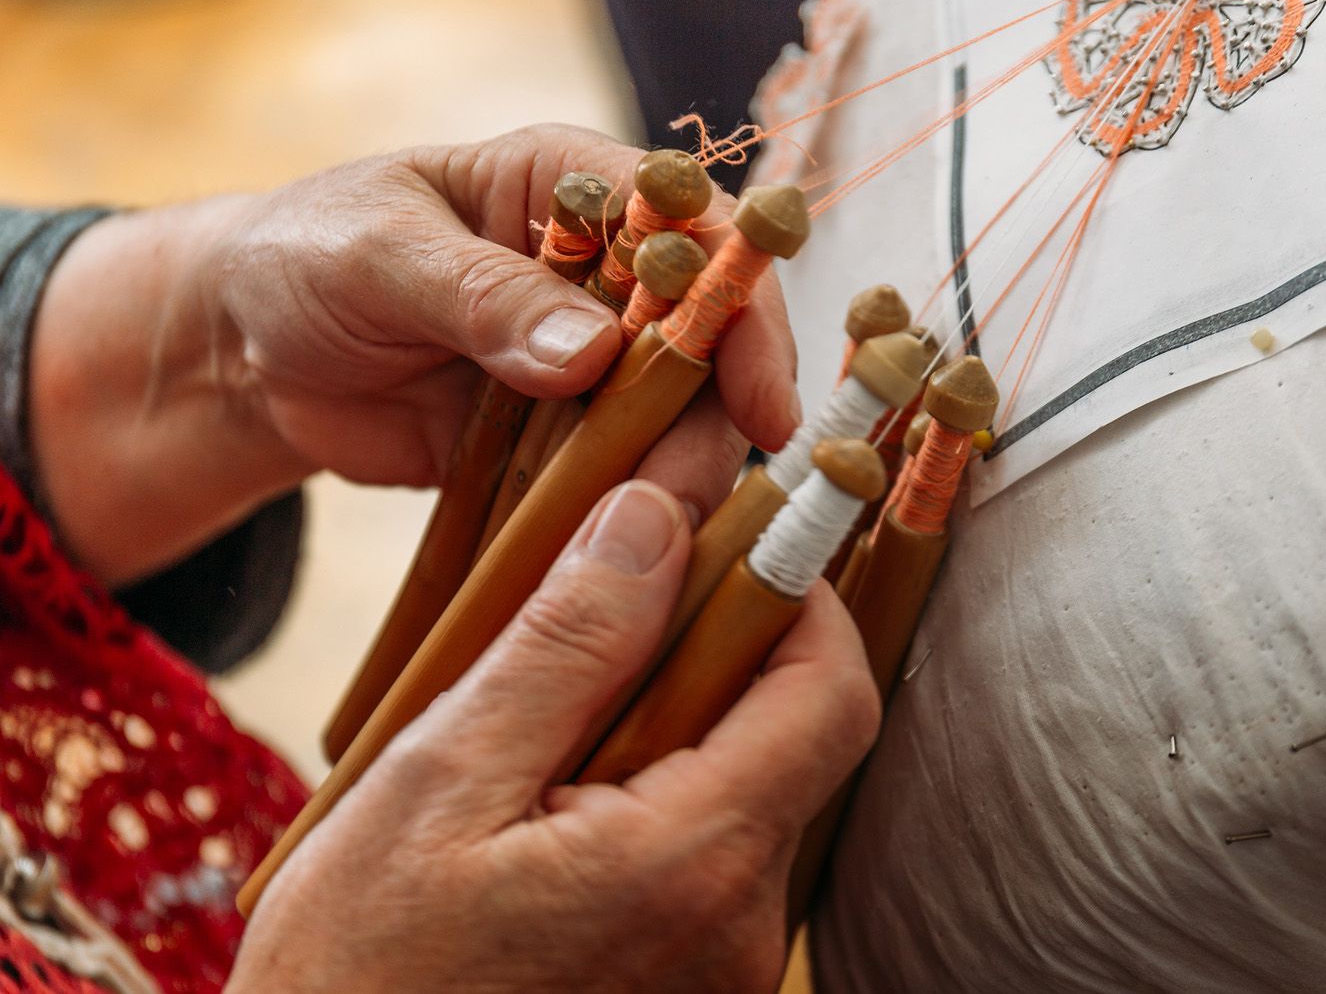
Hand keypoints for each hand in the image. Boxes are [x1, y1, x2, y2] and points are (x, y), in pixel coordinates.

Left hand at [32, 125, 800, 581]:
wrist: (244, 354)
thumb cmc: (304, 258)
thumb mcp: (376, 253)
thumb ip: (481, 294)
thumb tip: (592, 352)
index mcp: (576, 189)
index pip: (700, 230)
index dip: (744, 304)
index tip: (759, 394)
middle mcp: (606, 275)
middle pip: (711, 337)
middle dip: (720, 414)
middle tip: (690, 490)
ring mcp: (591, 364)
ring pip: (679, 418)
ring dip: (675, 474)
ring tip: (647, 532)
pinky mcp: (563, 440)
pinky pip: (617, 477)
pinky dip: (625, 514)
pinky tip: (620, 553)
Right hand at [227, 481, 879, 992]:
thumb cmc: (358, 972)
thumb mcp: (441, 782)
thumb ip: (567, 644)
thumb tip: (657, 517)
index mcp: (694, 862)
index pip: (830, 691)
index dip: (794, 595)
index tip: (725, 545)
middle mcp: (739, 927)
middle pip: (789, 735)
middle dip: (712, 655)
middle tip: (598, 628)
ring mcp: (722, 970)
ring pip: (742, 790)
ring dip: (671, 729)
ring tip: (547, 735)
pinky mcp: (693, 990)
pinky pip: (706, 855)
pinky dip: (653, 801)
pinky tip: (552, 810)